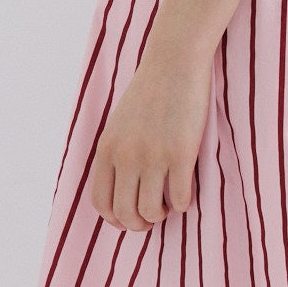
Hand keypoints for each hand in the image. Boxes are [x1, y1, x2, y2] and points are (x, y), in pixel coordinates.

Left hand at [90, 46, 212, 232]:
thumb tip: (124, 192)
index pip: (101, 202)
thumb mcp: (120, 125)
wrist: (174, 62)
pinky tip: (186, 192)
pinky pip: (181, 197)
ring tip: (169, 204)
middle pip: (125, 213)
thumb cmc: (150, 93)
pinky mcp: (181, 153)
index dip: (116, 219)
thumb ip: (117, 155)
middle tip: (154, 216)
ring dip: (162, 214)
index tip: (131, 218)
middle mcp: (126, 156)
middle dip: (140, 224)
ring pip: (151, 211)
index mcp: (107, 149)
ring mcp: (153, 156)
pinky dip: (184, 203)